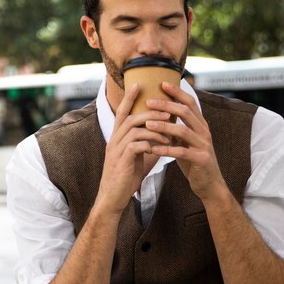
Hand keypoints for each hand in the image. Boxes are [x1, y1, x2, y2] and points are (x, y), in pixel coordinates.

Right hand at [97, 83, 171, 213]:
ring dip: (155, 128)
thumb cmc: (124, 179)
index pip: (121, 112)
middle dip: (150, 112)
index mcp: (116, 138)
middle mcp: (114, 141)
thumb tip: (160, 135)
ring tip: (170, 132)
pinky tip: (162, 147)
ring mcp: (116, 150)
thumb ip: (144, 144)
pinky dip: (151, 143)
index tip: (139, 84)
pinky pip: (137, 145)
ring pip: (135, 129)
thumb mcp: (134, 158)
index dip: (129, 98)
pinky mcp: (122, 161)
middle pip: (131, 117)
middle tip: (168, 112)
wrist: (112, 199)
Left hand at [145, 82, 227, 201]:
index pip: (190, 103)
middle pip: (186, 112)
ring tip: (147, 125)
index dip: (177, 92)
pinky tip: (153, 149)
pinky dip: (166, 150)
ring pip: (182, 131)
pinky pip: (181, 152)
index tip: (161, 83)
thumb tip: (159, 113)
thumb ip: (176, 128)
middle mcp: (204, 131)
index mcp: (200, 125)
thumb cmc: (193, 161)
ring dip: (163, 127)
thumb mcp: (184, 142)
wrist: (209, 184)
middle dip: (166, 105)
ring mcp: (204, 145)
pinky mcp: (201, 159)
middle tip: (148, 102)